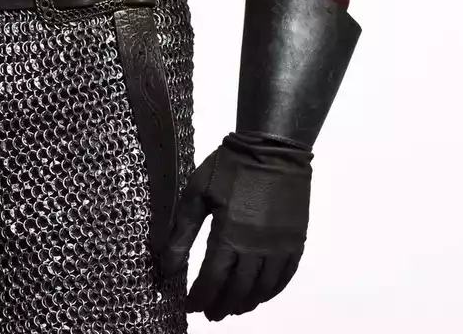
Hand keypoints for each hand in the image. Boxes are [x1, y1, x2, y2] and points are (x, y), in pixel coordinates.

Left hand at [161, 131, 311, 320]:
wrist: (272, 148)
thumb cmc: (229, 167)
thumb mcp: (196, 194)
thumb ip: (182, 233)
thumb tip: (167, 267)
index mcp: (229, 234)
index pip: (212, 280)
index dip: (200, 297)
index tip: (191, 306)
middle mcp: (257, 247)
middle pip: (238, 290)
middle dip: (221, 306)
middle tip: (210, 314)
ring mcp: (280, 247)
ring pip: (262, 289)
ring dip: (245, 303)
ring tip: (231, 309)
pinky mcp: (296, 242)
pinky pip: (284, 277)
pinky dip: (270, 292)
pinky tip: (259, 295)